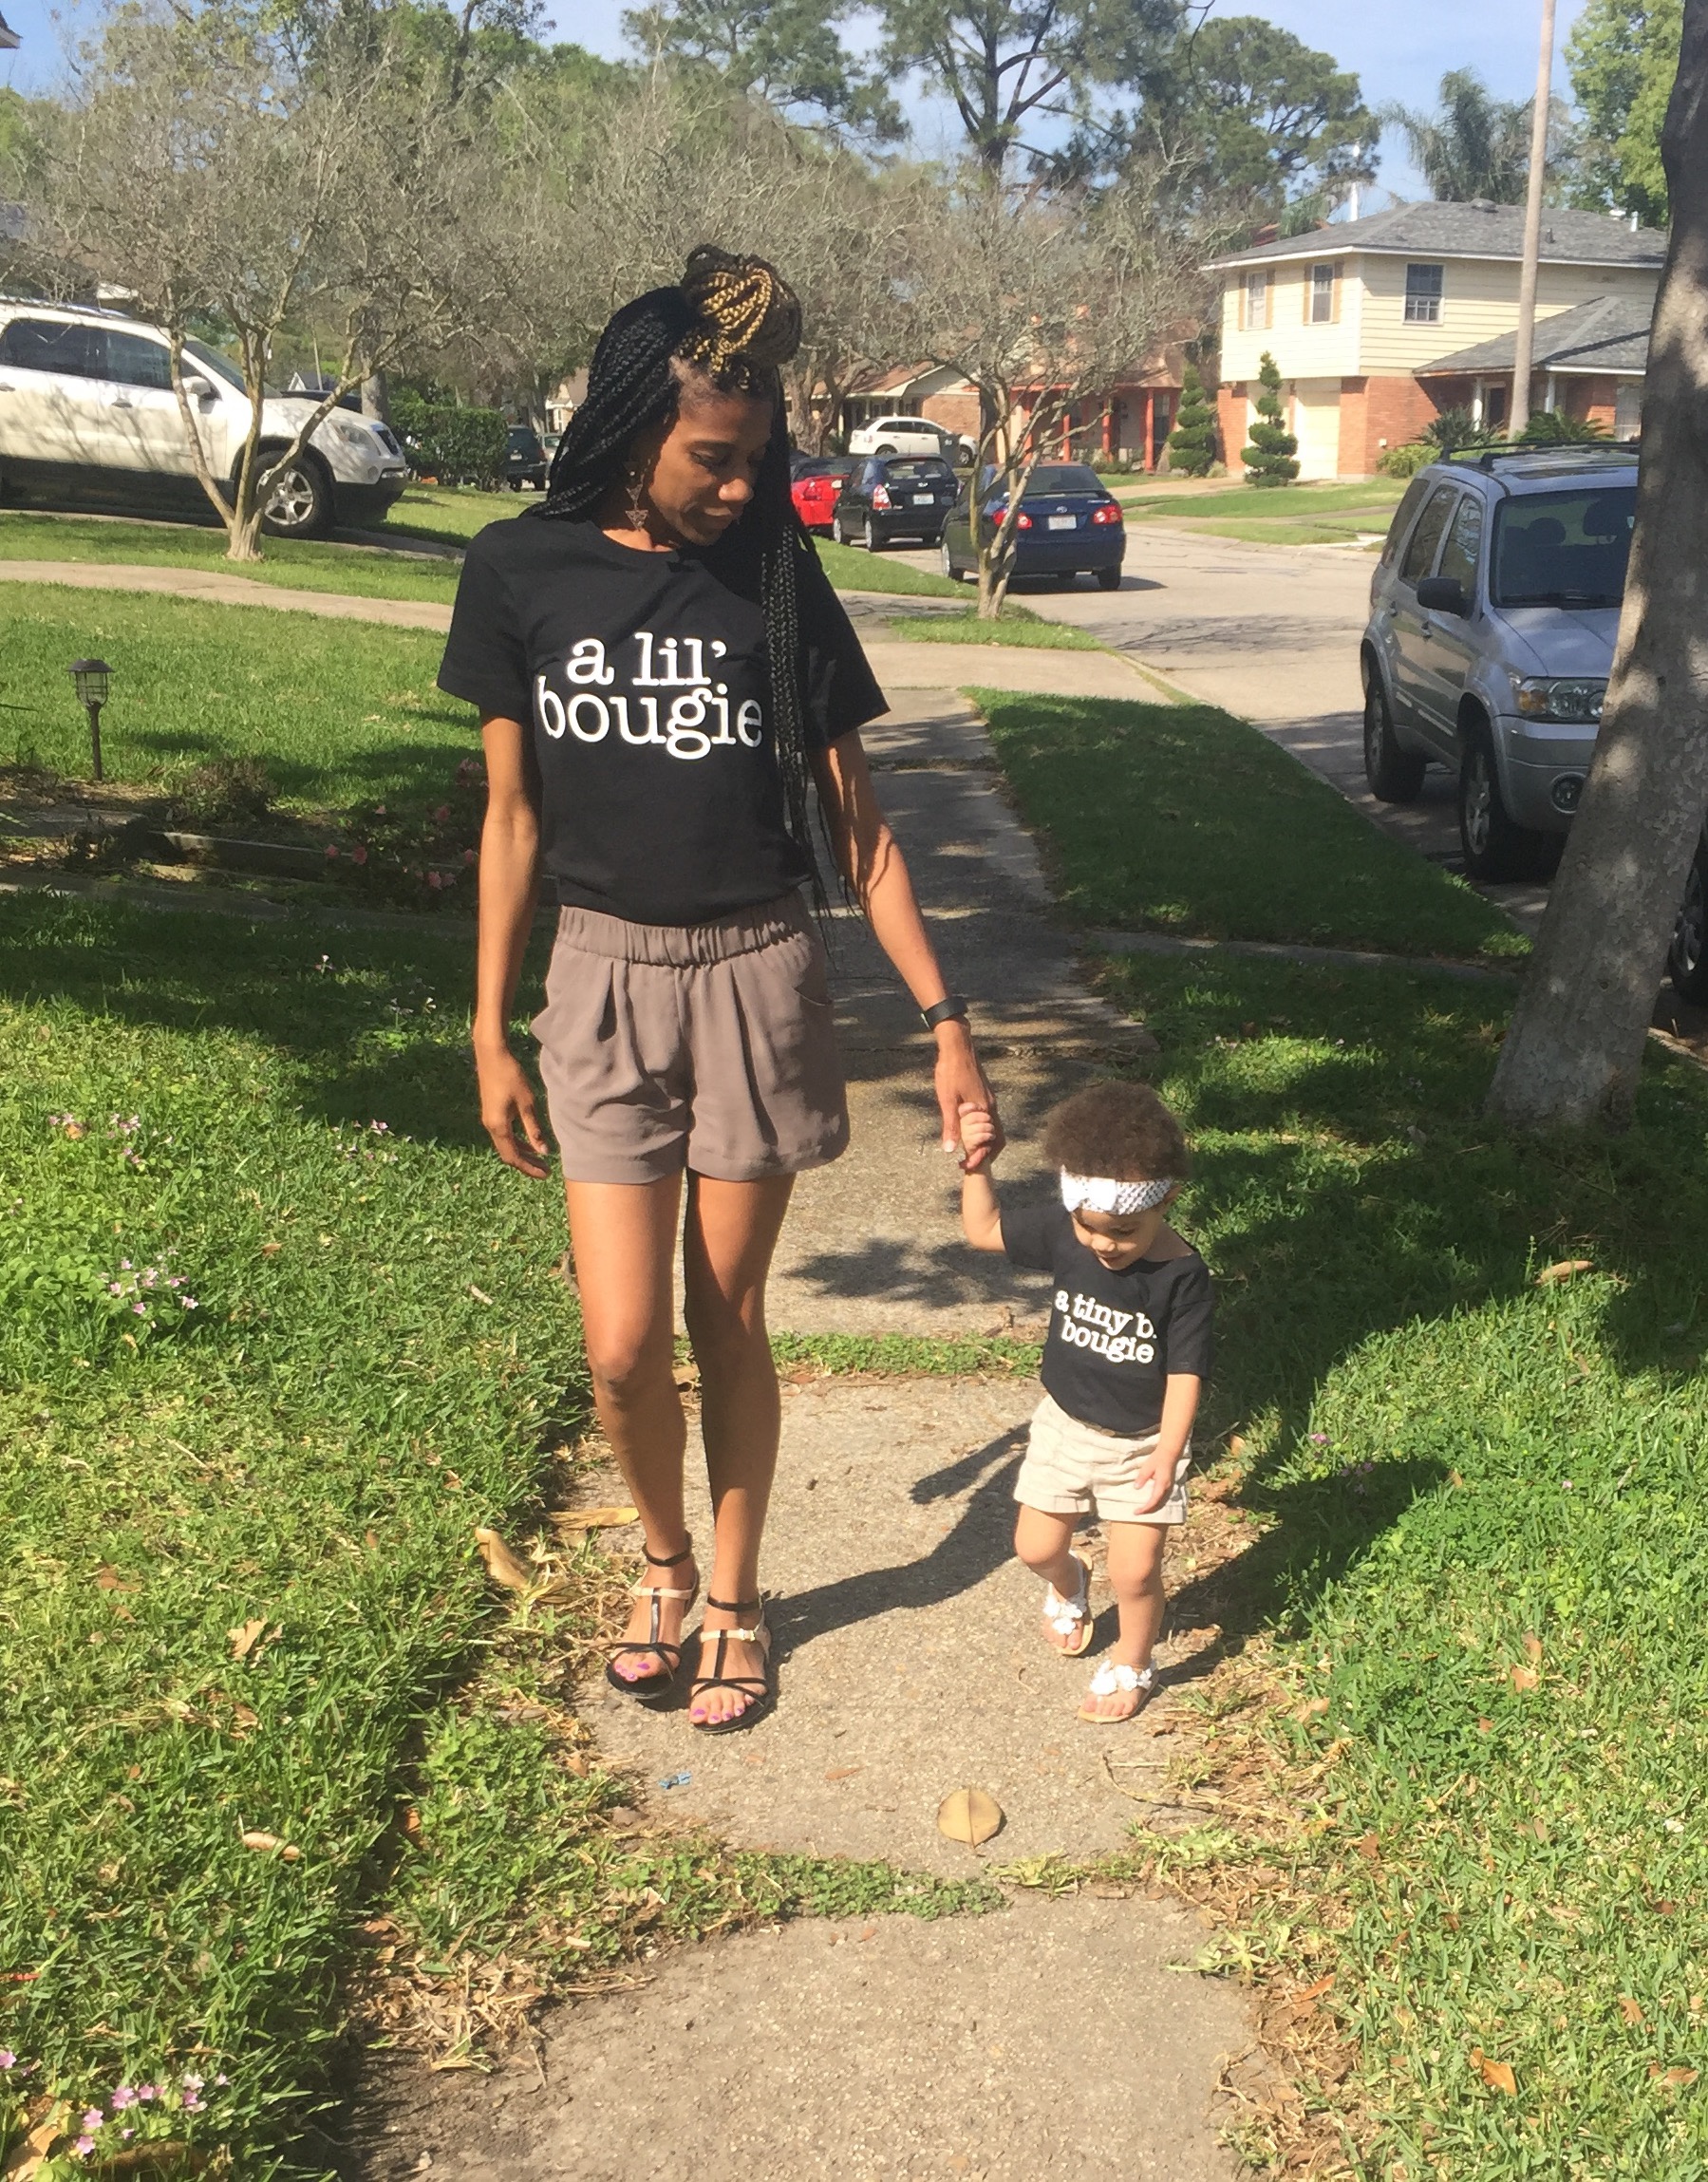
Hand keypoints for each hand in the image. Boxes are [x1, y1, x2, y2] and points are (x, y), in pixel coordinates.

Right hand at [476, 1043, 550, 1177]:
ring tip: (540, 1159)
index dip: (529, 1168)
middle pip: (508, 1154)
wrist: (491, 1055)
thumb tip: (543, 1151)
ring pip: (506, 1145)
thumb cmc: (511, 1076)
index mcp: (499, 1127)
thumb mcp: (527, 1103)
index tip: (545, 1174)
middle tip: (545, 1171)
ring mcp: (489, 1120)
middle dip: (526, 1164)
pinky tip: (530, 1142)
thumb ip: (534, 1128)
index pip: (514, 1157)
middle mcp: (490, 1127)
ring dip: (522, 1153)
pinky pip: (504, 1135)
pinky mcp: (491, 1113)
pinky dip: (517, 1141)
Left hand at [934, 1024, 1002, 1169]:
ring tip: (970, 1150)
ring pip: (994, 1128)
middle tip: (970, 1162)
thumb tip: (950, 1150)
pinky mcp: (985, 1094)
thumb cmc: (951, 1071)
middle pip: (997, 1138)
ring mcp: (990, 1100)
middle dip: (986, 1153)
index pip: (989, 1143)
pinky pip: (989, 1118)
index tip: (966, 1166)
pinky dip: (983, 1130)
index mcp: (984, 1110)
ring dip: (985, 1141)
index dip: (978, 1158)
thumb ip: (950, 1126)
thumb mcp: (947, 1100)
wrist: (958, 1046)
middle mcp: (991, 1106)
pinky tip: (969, 1130)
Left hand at [1131, 1452, 1175, 1515]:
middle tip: (1136, 1512)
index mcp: (1162, 1484)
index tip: (1136, 1512)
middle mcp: (1167, 1489)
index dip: (1145, 1508)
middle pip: (1158, 1505)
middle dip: (1147, 1511)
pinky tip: (1149, 1504)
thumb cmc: (1158, 1459)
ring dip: (1152, 1508)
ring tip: (1142, 1510)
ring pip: (1161, 1503)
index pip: (1154, 1500)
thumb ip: (1142, 1477)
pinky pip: (1162, 1500)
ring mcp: (1169, 1488)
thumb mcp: (1147, 1467)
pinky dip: (1156, 1504)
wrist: (1170, 1453)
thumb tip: (1136, 1488)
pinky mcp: (1169, 1487)